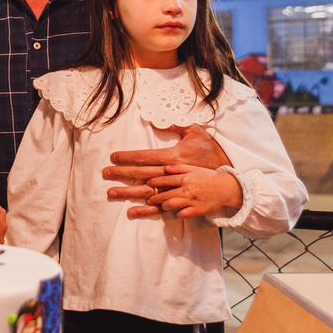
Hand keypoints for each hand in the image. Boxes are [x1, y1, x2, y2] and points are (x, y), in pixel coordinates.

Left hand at [103, 124, 229, 216]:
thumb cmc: (210, 150)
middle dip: (121, 173)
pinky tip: (130, 212)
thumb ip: (176, 125)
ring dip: (127, 193)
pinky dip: (144, 211)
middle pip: (141, 173)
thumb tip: (158, 120)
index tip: (114, 156)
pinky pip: (159, 207)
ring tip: (111, 193)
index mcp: (173, 157)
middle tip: (105, 173)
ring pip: (146, 191)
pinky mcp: (179, 200)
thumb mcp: (195, 132)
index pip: (145, 156)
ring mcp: (174, 189)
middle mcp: (171, 174)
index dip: (128, 157)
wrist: (227, 175)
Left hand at [143, 164, 241, 218]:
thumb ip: (179, 168)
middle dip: (155, 198)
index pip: (165, 180)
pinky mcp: (197, 210)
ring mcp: (192, 200)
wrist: (226, 187)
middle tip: (150, 199)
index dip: (154, 182)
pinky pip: (183, 214)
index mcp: (186, 178)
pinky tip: (176, 212)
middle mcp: (187, 189)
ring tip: (161, 205)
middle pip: (165, 194)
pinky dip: (178, 213)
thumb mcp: (194, 168)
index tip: (148, 184)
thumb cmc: (208, 177)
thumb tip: (164, 168)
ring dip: (163, 205)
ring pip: (171, 204)